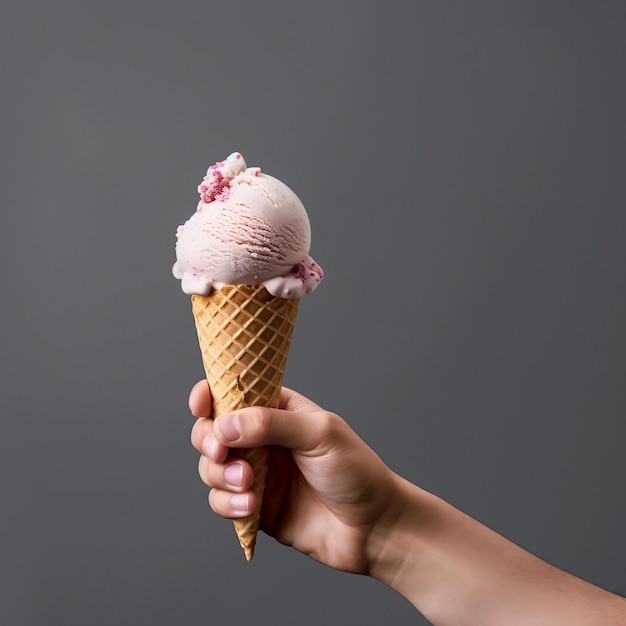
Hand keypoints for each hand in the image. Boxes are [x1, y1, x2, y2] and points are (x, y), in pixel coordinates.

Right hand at [189, 380, 404, 573]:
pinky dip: (227, 504)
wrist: (373, 527)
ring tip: (248, 484)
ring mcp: (257, 474)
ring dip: (220, 475)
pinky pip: (221, 502)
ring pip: (211, 467)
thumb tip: (225, 423)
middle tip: (222, 451)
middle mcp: (263, 440)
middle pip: (212, 430)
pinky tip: (250, 507)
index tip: (200, 404)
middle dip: (209, 440)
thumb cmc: (356, 471)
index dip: (210, 394)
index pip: (234, 393)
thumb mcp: (319, 433)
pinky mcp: (254, 507)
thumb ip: (271, 423)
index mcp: (279, 410)